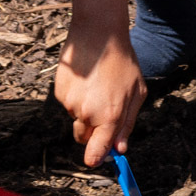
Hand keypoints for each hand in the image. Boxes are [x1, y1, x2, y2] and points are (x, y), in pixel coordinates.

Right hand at [54, 20, 147, 167]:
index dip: (96, 157)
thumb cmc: (122, 62)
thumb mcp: (137, 92)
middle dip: (93, 131)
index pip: (97, 150)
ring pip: (77, 118)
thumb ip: (127, 123)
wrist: (98, 34)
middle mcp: (87, 113)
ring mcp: (70, 103)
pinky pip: (68, 103)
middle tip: (105, 109)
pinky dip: (76, 96)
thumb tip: (119, 149)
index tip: (96, 161)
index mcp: (109, 115)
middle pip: (84, 137)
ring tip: (98, 84)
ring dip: (86, 109)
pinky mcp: (59, 93)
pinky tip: (86, 78)